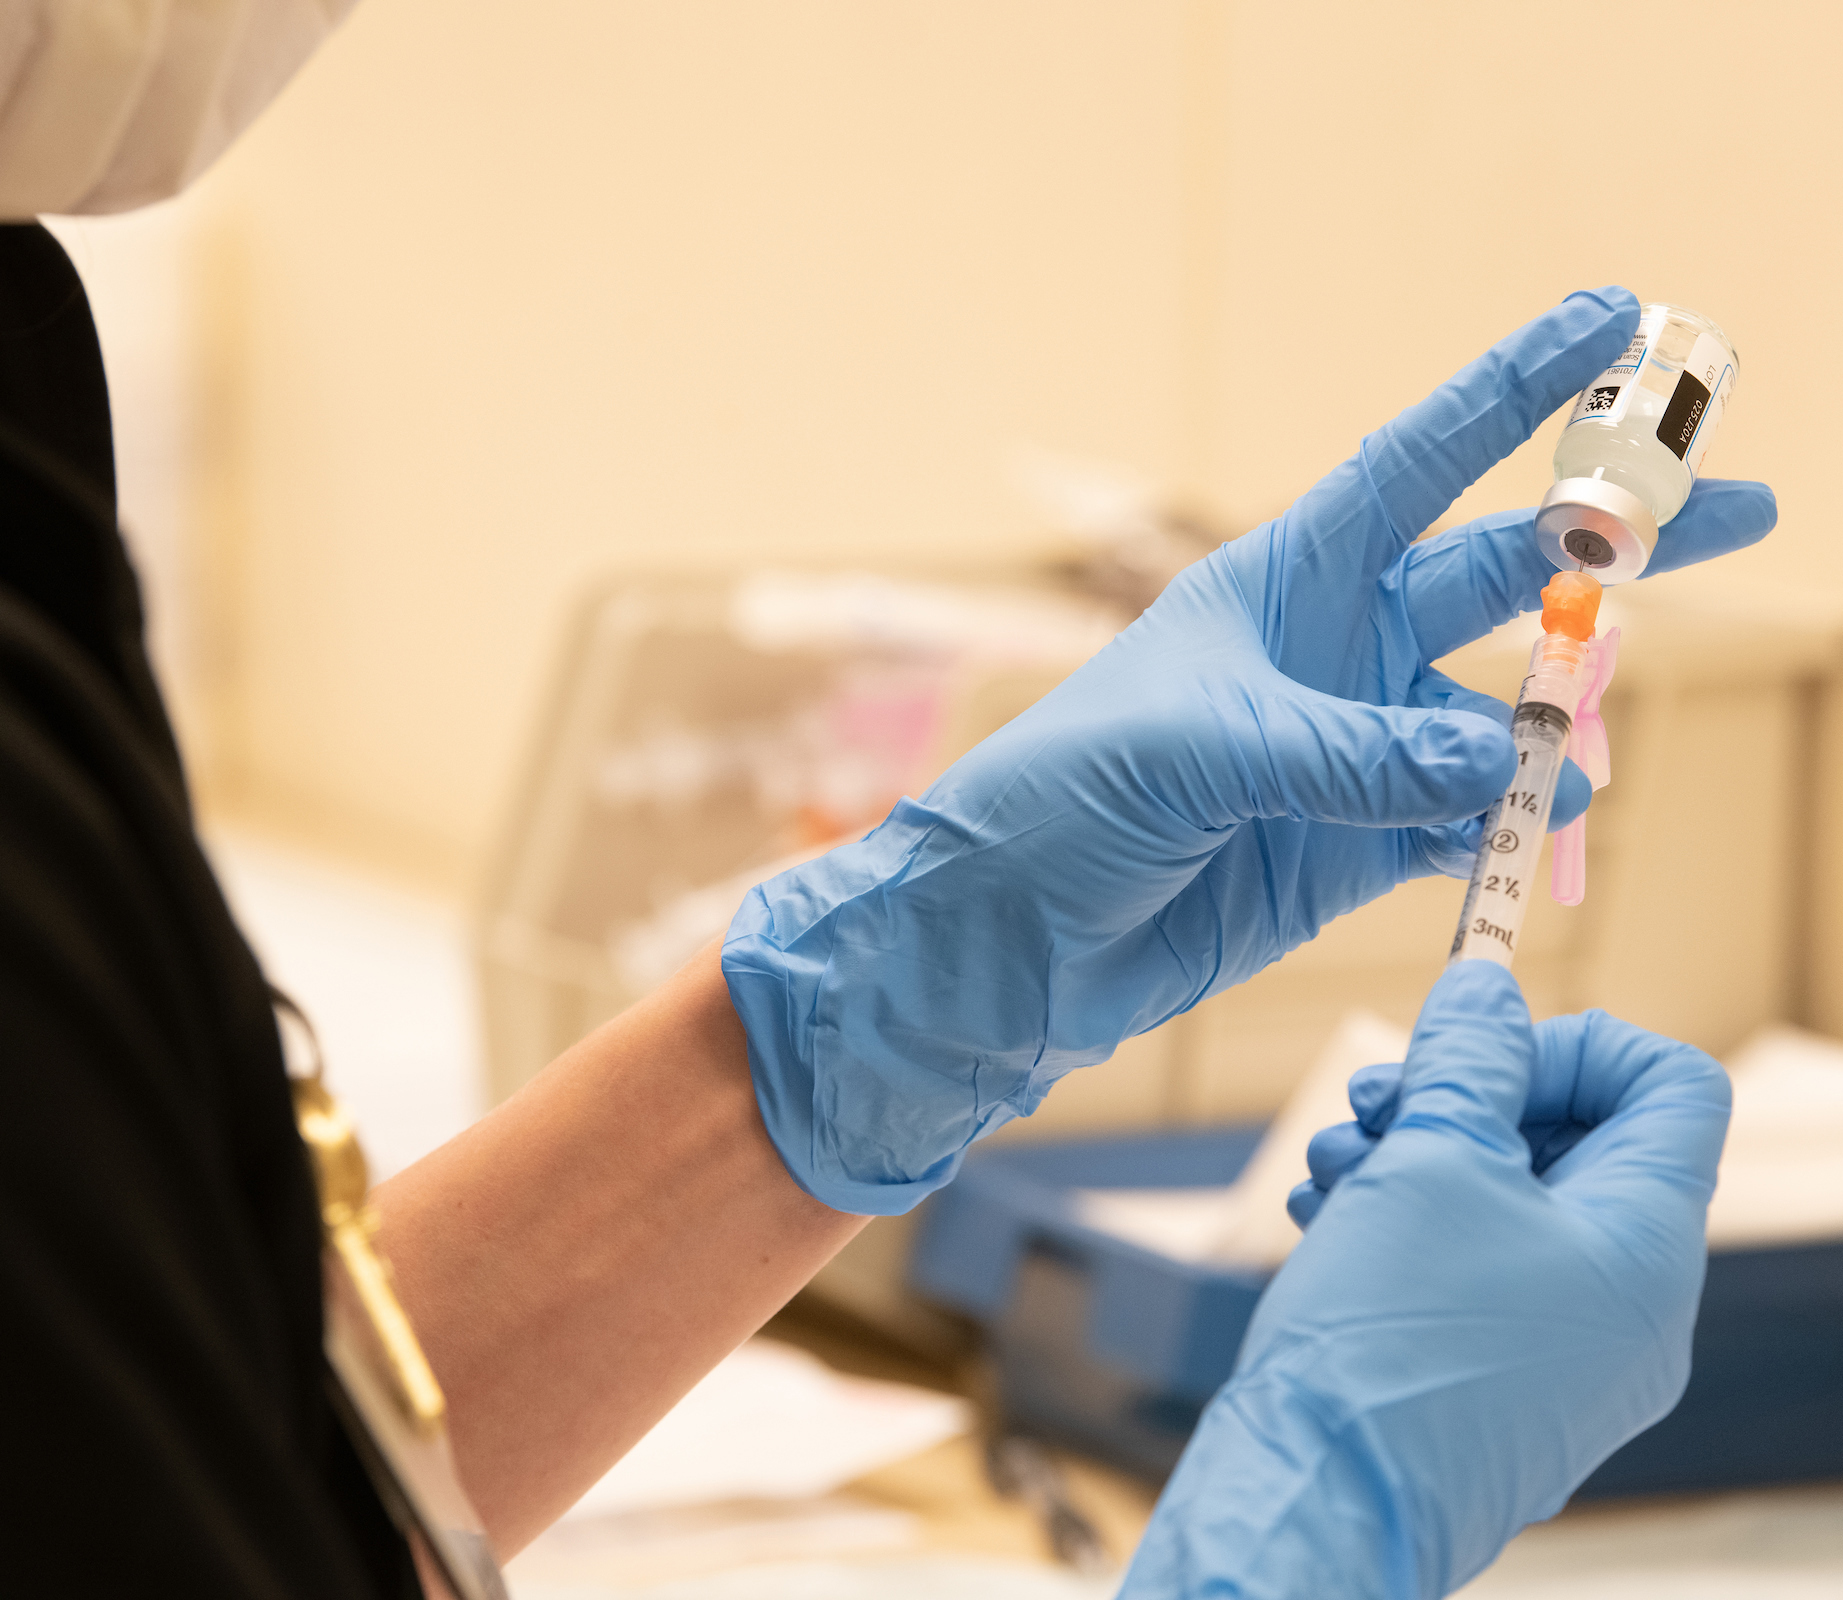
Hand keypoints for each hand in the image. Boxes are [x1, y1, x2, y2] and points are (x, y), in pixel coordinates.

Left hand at [724, 287, 1773, 1213]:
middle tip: (1735, 507)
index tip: (1613, 321)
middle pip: (1498, 579)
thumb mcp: (1200, 751)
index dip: (1512, 391)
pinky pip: (1456, 824)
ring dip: (1553, 730)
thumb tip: (1508, 757)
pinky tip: (1535, 836)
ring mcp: (1346, 750)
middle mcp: (1328, 653)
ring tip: (1579, 762)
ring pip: (1491, 716)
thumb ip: (1354, 751)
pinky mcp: (1345, 845)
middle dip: (1611, 546)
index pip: (1418, 463)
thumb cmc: (1063, 801)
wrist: (1007, 937)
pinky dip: (1501, 829)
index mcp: (1280, 581)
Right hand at [1118, 964, 1728, 1599]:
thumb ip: (1470, 1059)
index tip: (1475, 1054)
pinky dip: (1410, 1220)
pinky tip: (1328, 1217)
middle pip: (1579, 1137)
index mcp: (1647, 1247)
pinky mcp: (1506, 1380)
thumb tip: (1490, 986)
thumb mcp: (1429, 1162)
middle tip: (1373, 1102)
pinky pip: (1482, 1266)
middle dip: (1466, 1096)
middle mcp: (1631, 1306)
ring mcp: (1571, 1352)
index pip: (1672, 1085)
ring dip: (1419, 1154)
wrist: (1318, 1497)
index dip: (1574, 1043)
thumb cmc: (1384, 1341)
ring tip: (1331, 1167)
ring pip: (1514, 1200)